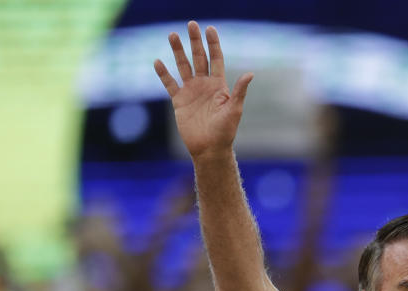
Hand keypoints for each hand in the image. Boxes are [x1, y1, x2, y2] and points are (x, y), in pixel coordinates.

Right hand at [154, 21, 253, 159]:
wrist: (209, 148)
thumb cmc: (225, 131)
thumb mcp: (234, 110)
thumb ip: (240, 91)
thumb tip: (250, 74)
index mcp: (219, 85)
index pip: (216, 59)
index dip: (213, 44)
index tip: (210, 29)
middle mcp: (204, 85)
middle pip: (199, 58)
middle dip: (195, 41)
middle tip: (191, 24)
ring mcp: (191, 92)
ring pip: (183, 66)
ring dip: (178, 51)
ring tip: (172, 35)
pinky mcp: (179, 101)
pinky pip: (170, 84)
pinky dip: (163, 74)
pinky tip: (158, 62)